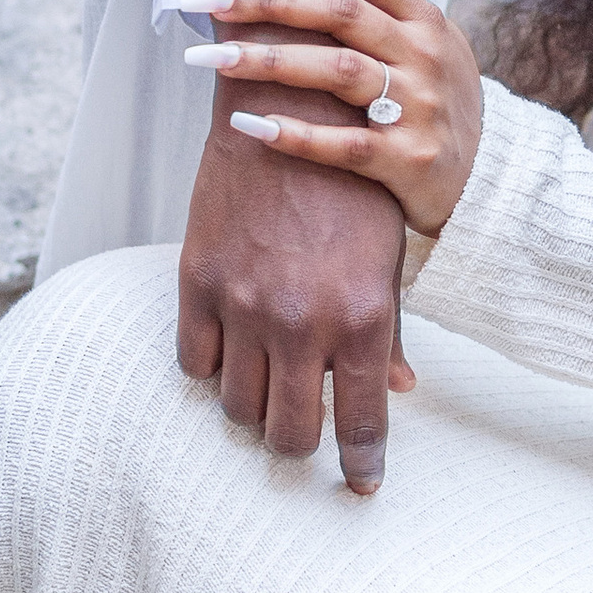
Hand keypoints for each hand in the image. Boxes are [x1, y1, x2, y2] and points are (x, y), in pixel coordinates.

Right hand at [177, 129, 408, 492]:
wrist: (289, 107)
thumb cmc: (353, 182)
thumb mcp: (389, 256)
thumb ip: (389, 331)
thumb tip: (398, 391)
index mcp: (363, 317)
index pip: (360, 423)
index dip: (360, 464)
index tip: (360, 484)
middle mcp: (302, 321)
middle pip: (289, 433)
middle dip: (301, 444)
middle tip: (306, 434)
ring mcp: (244, 305)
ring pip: (238, 407)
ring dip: (255, 410)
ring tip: (268, 392)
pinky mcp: (198, 282)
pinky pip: (194, 363)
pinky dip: (213, 370)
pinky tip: (231, 355)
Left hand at [189, 0, 483, 237]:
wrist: (491, 180)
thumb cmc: (443, 97)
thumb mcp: (434, 30)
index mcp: (423, 17)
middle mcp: (423, 55)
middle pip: (339, 13)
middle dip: (267, 2)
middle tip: (204, 0)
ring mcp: (418, 107)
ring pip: (337, 72)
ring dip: (269, 61)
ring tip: (209, 58)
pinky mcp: (408, 160)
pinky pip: (345, 144)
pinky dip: (296, 135)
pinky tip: (248, 124)